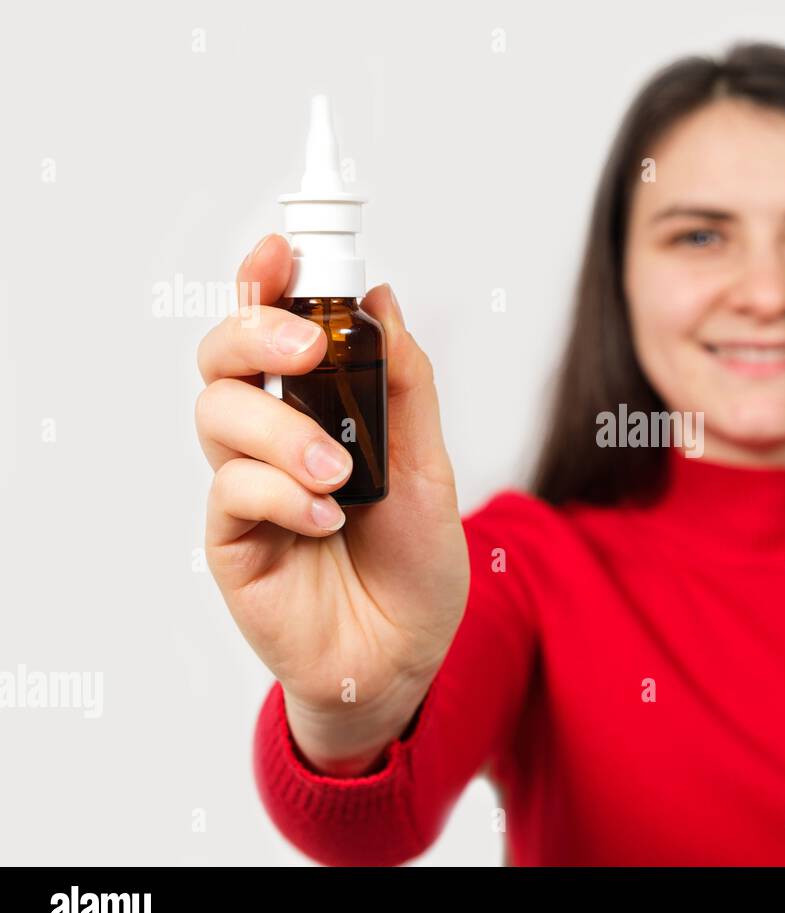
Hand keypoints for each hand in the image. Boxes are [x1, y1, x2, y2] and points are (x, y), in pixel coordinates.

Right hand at [195, 235, 468, 773]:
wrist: (407, 655)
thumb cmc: (415, 564)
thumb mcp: (429, 467)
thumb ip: (405, 388)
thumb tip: (382, 300)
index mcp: (318, 410)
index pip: (274, 331)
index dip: (265, 283)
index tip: (281, 250)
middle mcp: (272, 439)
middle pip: (223, 357)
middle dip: (257, 334)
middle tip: (309, 351)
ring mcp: (247, 487)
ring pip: (220, 415)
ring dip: (284, 431)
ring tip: (342, 474)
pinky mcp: (230, 539)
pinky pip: (231, 489)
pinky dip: (281, 493)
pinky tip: (325, 518)